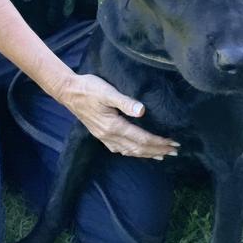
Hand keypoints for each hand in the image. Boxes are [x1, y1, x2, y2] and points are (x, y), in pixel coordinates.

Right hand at [60, 72, 179, 158]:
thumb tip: (142, 111)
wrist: (68, 91)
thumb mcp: (107, 91)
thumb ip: (125, 102)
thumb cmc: (89, 88)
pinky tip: (136, 151)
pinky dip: (132, 152)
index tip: (173, 143)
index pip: (141, 138)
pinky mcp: (100, 134)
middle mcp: (109, 135)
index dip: (158, 142)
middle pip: (137, 148)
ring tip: (161, 154)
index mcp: (113, 126)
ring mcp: (103, 136)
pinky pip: (119, 149)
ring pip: (129, 151)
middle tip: (174, 151)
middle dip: (157, 150)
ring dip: (146, 153)